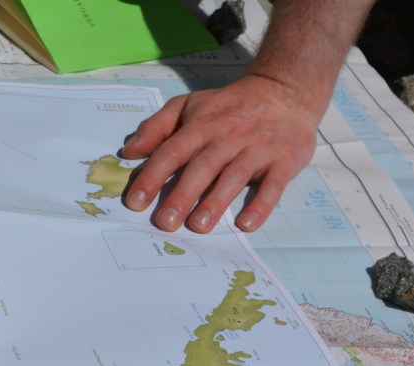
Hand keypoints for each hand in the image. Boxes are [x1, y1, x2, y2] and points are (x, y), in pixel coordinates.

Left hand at [120, 74, 321, 232]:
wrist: (284, 91)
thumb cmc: (227, 107)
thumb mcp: (188, 106)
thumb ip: (156, 127)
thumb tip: (128, 151)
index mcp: (201, 126)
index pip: (172, 152)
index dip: (153, 176)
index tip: (135, 202)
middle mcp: (228, 137)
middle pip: (202, 167)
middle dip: (182, 195)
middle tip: (165, 222)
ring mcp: (257, 149)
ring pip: (234, 176)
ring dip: (217, 202)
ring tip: (199, 225)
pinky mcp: (284, 161)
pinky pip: (273, 185)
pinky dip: (261, 205)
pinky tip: (246, 224)